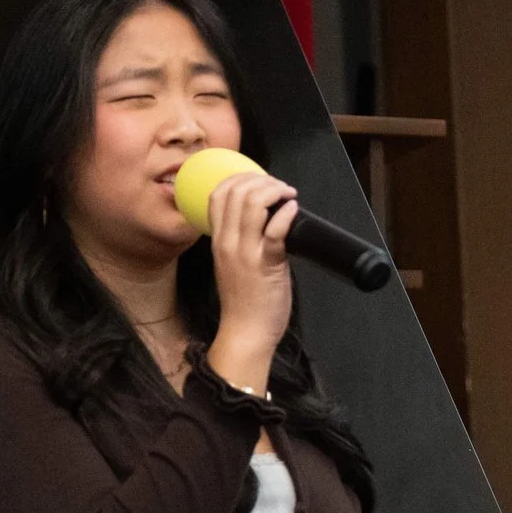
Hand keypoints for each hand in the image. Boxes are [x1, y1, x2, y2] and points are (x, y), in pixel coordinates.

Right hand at [202, 169, 297, 393]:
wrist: (246, 332)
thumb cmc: (243, 302)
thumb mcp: (231, 264)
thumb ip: (240, 241)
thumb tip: (262, 220)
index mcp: (218, 241)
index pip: (217, 195)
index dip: (239, 180)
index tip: (259, 182)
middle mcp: (228, 243)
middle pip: (236, 193)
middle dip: (261, 180)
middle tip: (280, 187)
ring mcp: (246, 253)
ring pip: (253, 205)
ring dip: (274, 192)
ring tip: (288, 195)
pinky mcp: (267, 265)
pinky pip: (274, 230)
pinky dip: (286, 214)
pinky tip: (293, 210)